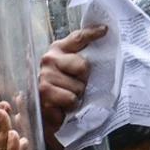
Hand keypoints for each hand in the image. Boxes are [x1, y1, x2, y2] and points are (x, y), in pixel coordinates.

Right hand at [37, 25, 107, 149]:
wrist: (46, 119)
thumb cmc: (62, 94)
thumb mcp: (74, 74)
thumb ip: (82, 60)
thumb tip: (104, 46)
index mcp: (58, 50)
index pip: (78, 38)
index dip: (92, 33)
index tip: (105, 31)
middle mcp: (48, 60)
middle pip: (83, 66)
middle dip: (84, 80)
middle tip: (77, 88)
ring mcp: (44, 76)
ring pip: (78, 86)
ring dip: (77, 97)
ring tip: (68, 99)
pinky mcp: (44, 94)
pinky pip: (70, 99)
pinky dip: (70, 107)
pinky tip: (62, 107)